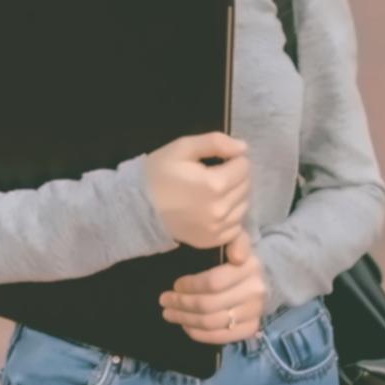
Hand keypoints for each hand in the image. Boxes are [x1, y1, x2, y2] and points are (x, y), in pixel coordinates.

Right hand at [144, 132, 250, 248]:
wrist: (138, 207)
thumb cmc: (159, 173)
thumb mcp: (183, 147)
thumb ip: (216, 142)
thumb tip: (243, 148)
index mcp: (215, 184)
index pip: (244, 166)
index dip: (232, 159)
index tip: (218, 160)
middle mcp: (221, 209)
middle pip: (246, 186)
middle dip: (235, 176)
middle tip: (215, 173)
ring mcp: (217, 229)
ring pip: (244, 206)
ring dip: (234, 195)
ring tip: (214, 191)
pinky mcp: (212, 241)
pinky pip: (236, 226)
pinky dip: (230, 216)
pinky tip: (213, 208)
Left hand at [160, 233, 266, 345]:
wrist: (259, 278)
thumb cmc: (235, 258)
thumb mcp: (234, 241)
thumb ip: (234, 240)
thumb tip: (237, 256)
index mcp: (249, 267)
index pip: (213, 282)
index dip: (190, 286)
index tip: (175, 285)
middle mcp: (255, 292)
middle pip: (209, 305)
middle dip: (181, 304)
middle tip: (164, 300)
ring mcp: (254, 313)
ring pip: (212, 322)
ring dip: (185, 319)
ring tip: (169, 313)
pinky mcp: (251, 328)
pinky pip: (221, 337)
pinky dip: (199, 334)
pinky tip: (186, 326)